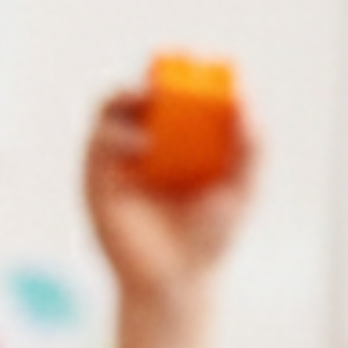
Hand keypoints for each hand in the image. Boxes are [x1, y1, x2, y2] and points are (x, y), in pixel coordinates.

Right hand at [83, 89, 257, 304]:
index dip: (181, 72)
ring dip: (125, 97)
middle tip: (167, 78)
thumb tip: (245, 98)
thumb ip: (251, 145)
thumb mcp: (242, 187)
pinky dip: (116, 135)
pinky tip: (141, 145)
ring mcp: (117, 161)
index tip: (195, 65)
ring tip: (148, 103)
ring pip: (109, 109)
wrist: (177, 282)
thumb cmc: (210, 238)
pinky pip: (97, 143)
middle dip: (151, 77)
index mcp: (178, 138)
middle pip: (138, 92)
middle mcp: (144, 143)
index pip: (174, 91)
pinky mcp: (95, 182)